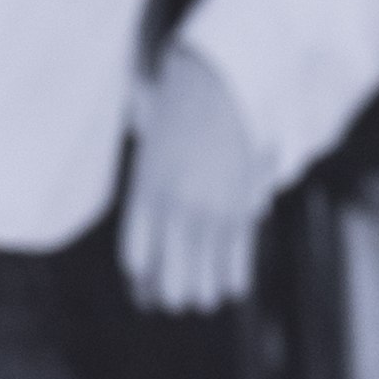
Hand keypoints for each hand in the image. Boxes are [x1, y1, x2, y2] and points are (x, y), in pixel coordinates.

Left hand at [121, 46, 266, 313]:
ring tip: (202, 291)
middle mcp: (176, 209)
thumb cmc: (177, 122)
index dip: (141, 283)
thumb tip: (150, 266)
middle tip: (174, 294)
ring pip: (204, 283)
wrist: (218, 81)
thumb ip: (150, 209)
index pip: (135, 261)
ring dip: (202, 294)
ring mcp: (212, 211)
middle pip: (169, 284)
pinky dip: (231, 282)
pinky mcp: (243, 209)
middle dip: (171, 296)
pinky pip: (236, 266)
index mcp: (145, 194)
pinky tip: (228, 284)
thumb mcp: (150, 162)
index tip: (146, 290)